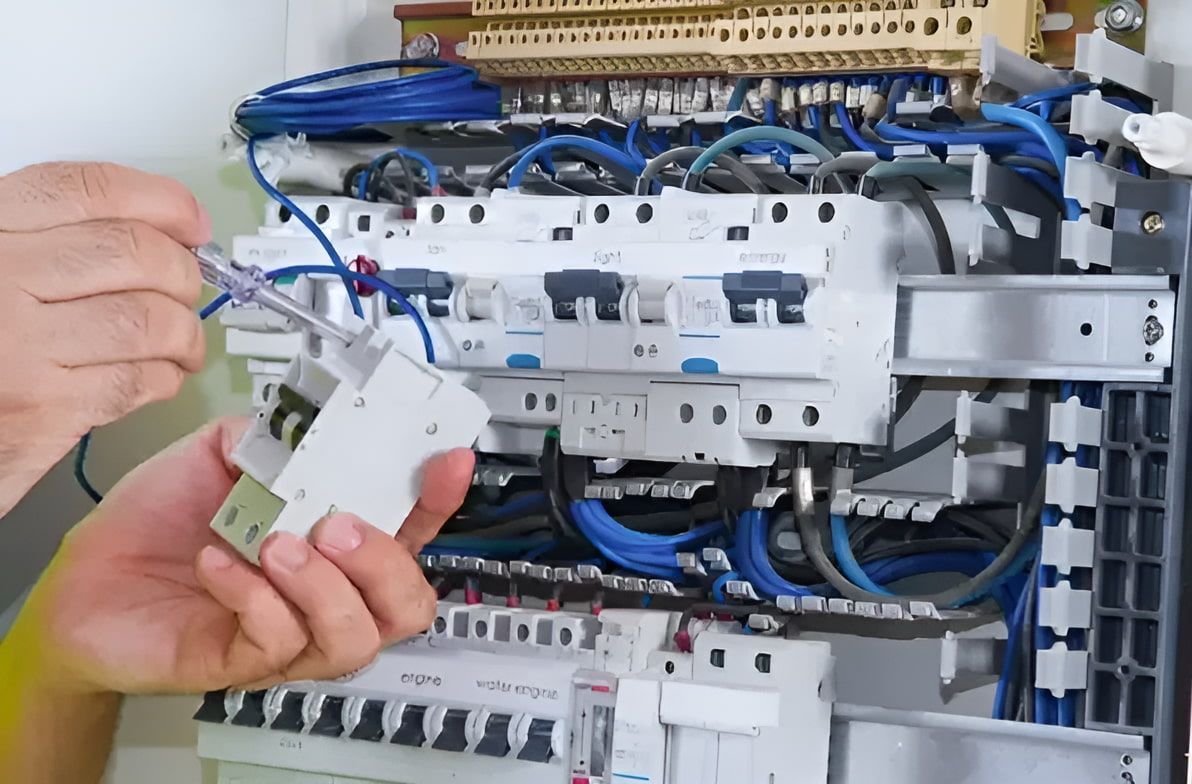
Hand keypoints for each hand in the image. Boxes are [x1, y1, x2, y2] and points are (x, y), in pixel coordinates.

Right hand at [0, 162, 209, 514]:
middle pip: (133, 253)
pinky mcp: (40, 409)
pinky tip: (157, 377)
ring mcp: (17, 345)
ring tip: (182, 343)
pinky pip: (135, 380)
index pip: (88, 190)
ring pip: (147, 319)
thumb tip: (152, 229)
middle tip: (188, 291)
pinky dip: (163, 378)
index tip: (191, 222)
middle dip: (182, 274)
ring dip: (183, 333)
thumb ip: (48, 241)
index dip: (160, 202)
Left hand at [19, 417, 472, 694]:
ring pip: (355, 636)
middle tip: (338, 525)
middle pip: (407, 604)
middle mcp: (324, 593)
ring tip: (277, 545)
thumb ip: (268, 434)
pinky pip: (276, 643)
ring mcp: (289, 633)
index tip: (444, 459)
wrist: (83, 580)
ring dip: (325, 587)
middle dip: (388, 562)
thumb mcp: (218, 455)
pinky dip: (253, 597)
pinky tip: (219, 564)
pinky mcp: (242, 660)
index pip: (411, 528)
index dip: (438, 498)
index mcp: (332, 539)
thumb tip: (303, 419)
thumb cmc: (157, 523)